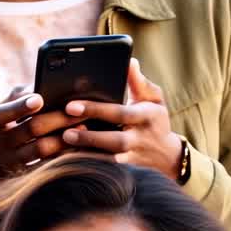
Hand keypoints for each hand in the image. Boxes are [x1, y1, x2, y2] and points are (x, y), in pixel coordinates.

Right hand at [0, 88, 76, 187]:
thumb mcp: (0, 114)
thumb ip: (18, 97)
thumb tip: (45, 82)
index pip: (2, 114)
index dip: (20, 106)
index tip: (40, 99)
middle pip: (30, 129)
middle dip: (58, 118)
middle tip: (80, 109)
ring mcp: (7, 164)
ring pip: (41, 149)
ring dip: (65, 137)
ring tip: (83, 126)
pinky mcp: (21, 179)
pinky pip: (46, 166)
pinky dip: (63, 154)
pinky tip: (77, 146)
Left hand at [61, 58, 182, 177]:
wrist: (168, 156)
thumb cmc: (155, 120)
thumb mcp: (153, 98)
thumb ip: (139, 82)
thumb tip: (130, 61)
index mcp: (146, 116)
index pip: (120, 113)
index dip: (96, 110)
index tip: (71, 106)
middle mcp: (139, 139)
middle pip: (114, 141)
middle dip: (89, 137)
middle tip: (65, 131)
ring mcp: (132, 157)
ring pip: (108, 159)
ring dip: (86, 154)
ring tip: (63, 146)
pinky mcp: (124, 170)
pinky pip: (104, 170)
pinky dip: (87, 165)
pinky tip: (67, 159)